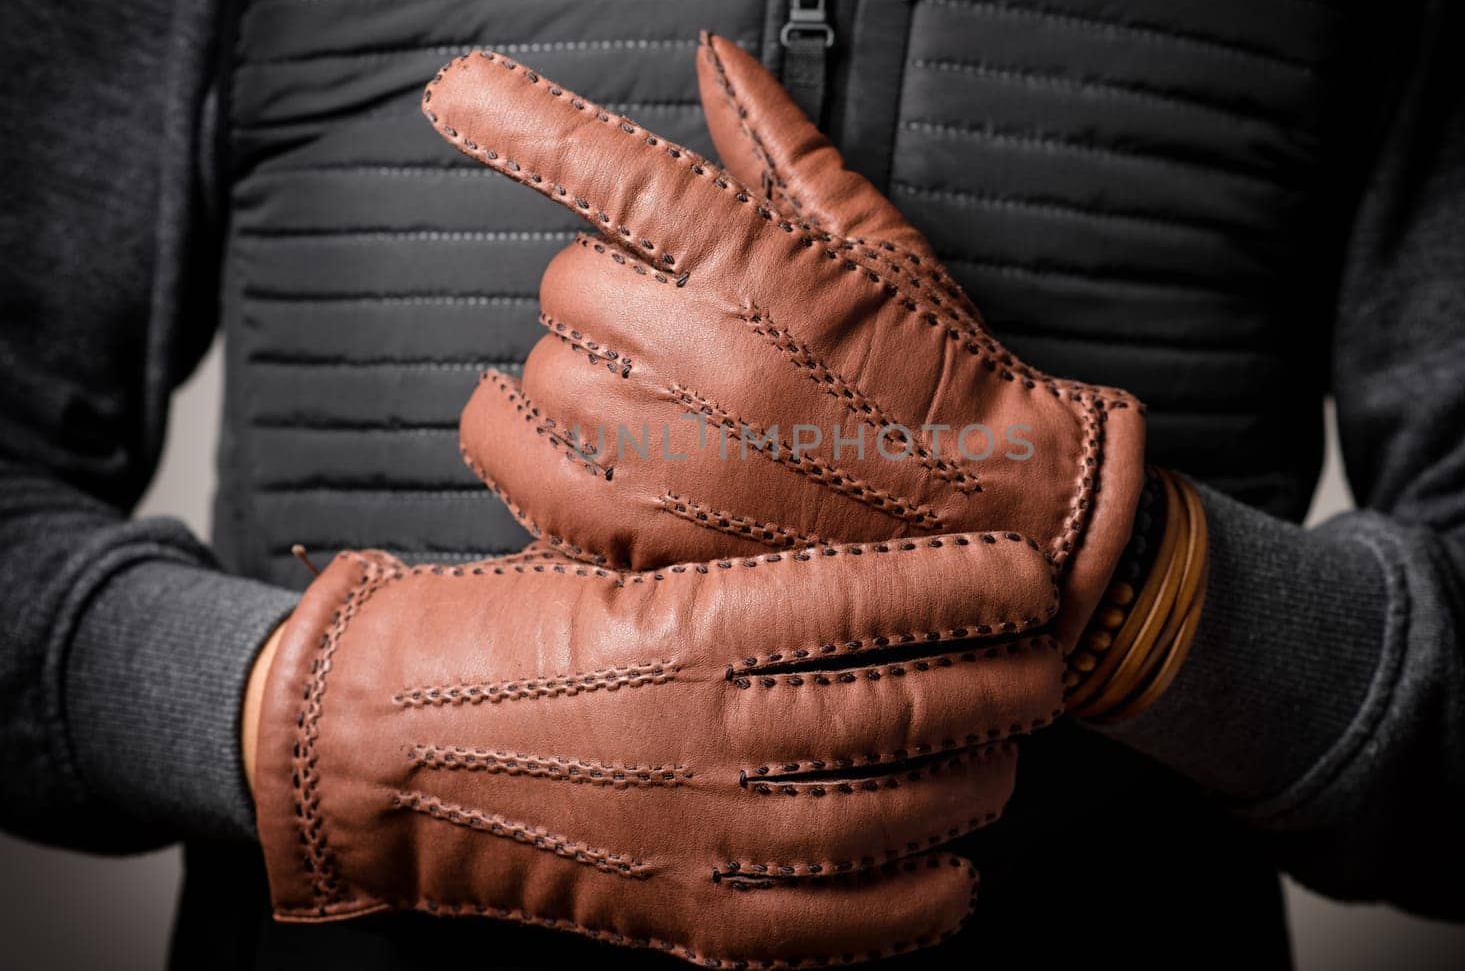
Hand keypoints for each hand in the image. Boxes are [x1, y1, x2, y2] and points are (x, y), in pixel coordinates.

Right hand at [248, 537, 1065, 964]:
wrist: (379, 747)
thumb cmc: (499, 634)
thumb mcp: (613, 570)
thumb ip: (742, 579)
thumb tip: (882, 580)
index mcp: (687, 625)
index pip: (874, 602)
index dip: (972, 588)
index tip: (1031, 575)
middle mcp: (706, 734)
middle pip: (904, 712)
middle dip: (1005, 684)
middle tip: (1049, 661)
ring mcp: (698, 837)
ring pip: (889, 818)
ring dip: (975, 785)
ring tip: (1008, 751)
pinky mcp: (681, 917)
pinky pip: (831, 928)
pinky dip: (916, 904)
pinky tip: (956, 870)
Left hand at [423, 38, 1145, 646]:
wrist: (999, 525)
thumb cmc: (941, 377)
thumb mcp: (880, 249)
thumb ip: (782, 150)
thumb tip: (711, 58)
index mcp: (765, 270)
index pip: (617, 172)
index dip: (524, 120)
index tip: (457, 91)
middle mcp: (709, 358)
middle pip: (568, 282)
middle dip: (609, 289)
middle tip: (670, 320)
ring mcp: (672, 457)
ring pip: (540, 376)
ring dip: (579, 370)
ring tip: (650, 393)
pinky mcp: (649, 541)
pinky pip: (520, 468)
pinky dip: (525, 443)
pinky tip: (574, 441)